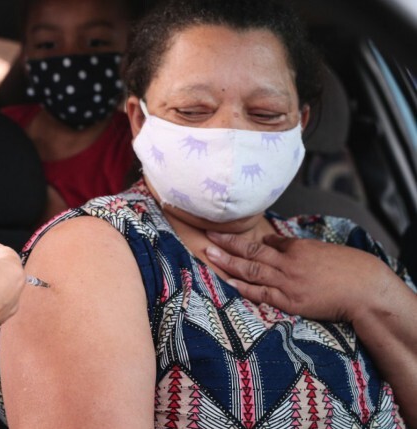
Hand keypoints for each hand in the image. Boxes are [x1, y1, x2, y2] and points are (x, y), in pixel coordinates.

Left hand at [204, 232, 400, 321]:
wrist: (365, 290)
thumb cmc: (348, 267)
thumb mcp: (319, 249)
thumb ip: (292, 246)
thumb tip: (271, 242)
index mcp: (296, 248)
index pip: (261, 242)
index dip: (236, 237)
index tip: (218, 232)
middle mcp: (288, 264)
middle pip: (250, 253)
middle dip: (226, 245)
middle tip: (206, 238)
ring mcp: (288, 284)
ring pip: (252, 272)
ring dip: (229, 263)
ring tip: (210, 255)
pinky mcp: (291, 303)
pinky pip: (262, 295)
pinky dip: (244, 288)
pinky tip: (229, 282)